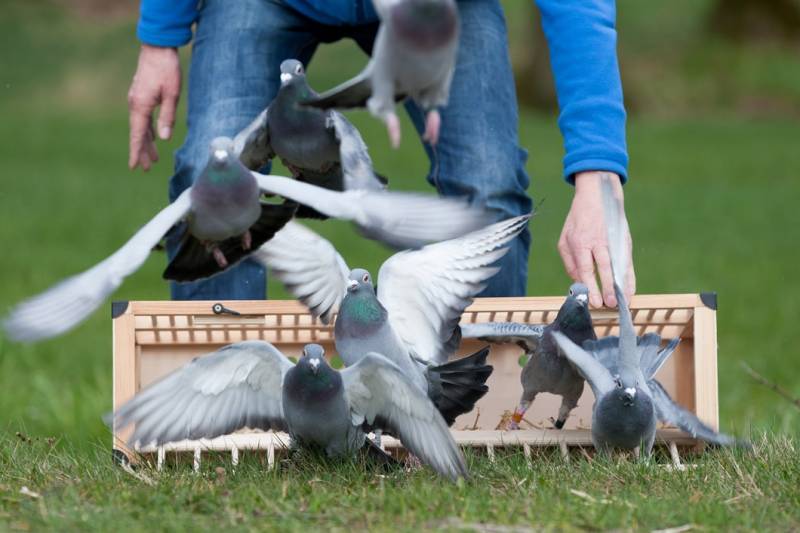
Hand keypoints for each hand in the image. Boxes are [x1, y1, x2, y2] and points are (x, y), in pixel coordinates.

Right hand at [127, 45, 180, 169]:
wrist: (157, 47)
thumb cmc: (166, 69)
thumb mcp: (172, 94)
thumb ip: (167, 116)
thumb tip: (164, 137)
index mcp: (140, 106)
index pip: (137, 135)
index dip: (136, 151)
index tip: (134, 166)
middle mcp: (135, 105)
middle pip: (138, 134)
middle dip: (142, 151)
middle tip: (146, 168)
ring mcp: (137, 100)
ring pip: (140, 127)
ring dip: (146, 142)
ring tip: (153, 159)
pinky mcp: (141, 96)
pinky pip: (142, 118)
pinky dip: (147, 130)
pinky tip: (153, 137)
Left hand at [558, 171, 635, 307]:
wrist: (596, 196)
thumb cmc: (577, 221)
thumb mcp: (564, 239)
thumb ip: (570, 262)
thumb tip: (577, 281)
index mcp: (581, 242)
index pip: (585, 268)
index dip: (590, 285)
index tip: (594, 301)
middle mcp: (598, 242)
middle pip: (603, 268)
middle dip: (606, 287)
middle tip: (609, 305)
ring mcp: (613, 241)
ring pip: (618, 266)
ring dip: (621, 285)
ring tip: (623, 302)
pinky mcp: (623, 242)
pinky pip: (626, 263)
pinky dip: (629, 278)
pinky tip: (629, 291)